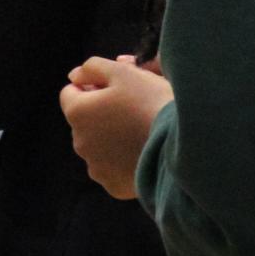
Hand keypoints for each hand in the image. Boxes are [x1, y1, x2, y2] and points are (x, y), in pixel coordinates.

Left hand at [60, 56, 172, 199]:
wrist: (184, 147)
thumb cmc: (150, 102)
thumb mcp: (121, 72)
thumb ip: (91, 68)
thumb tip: (74, 76)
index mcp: (77, 113)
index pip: (70, 93)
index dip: (91, 86)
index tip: (114, 89)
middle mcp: (80, 143)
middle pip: (84, 121)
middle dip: (99, 112)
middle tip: (130, 109)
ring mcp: (96, 168)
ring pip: (97, 145)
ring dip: (109, 137)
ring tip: (138, 131)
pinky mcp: (114, 187)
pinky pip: (111, 168)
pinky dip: (121, 160)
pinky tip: (140, 152)